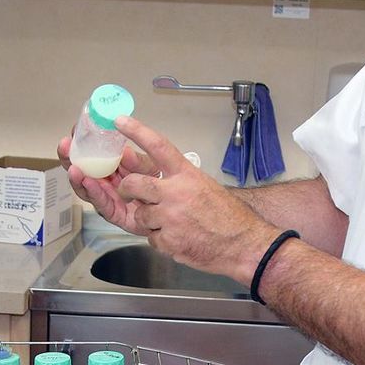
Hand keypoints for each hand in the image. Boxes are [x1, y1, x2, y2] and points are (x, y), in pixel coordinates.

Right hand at [57, 134, 163, 235]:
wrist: (173, 210)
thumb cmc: (160, 187)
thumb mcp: (151, 167)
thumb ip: (138, 161)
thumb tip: (125, 152)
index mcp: (112, 165)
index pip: (91, 151)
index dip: (81, 141)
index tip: (74, 131)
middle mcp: (106, 180)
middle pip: (81, 168)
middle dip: (70, 158)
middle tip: (64, 147)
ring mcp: (107, 196)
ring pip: (86, 187)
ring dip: (78, 177)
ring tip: (73, 167)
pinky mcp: (113, 213)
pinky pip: (101, 203)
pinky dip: (93, 192)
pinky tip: (88, 182)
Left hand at [113, 116, 276, 281]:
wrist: (244, 244)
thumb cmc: (227, 216)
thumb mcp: (204, 186)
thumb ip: (177, 179)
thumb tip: (148, 174)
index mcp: (187, 175)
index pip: (158, 146)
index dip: (137, 131)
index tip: (120, 121)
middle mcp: (177, 193)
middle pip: (134, 184)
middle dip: (127, 189)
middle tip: (130, 194)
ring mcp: (171, 218)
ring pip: (140, 214)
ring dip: (149, 220)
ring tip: (171, 223)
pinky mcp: (169, 241)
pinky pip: (150, 238)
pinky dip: (160, 239)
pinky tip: (178, 238)